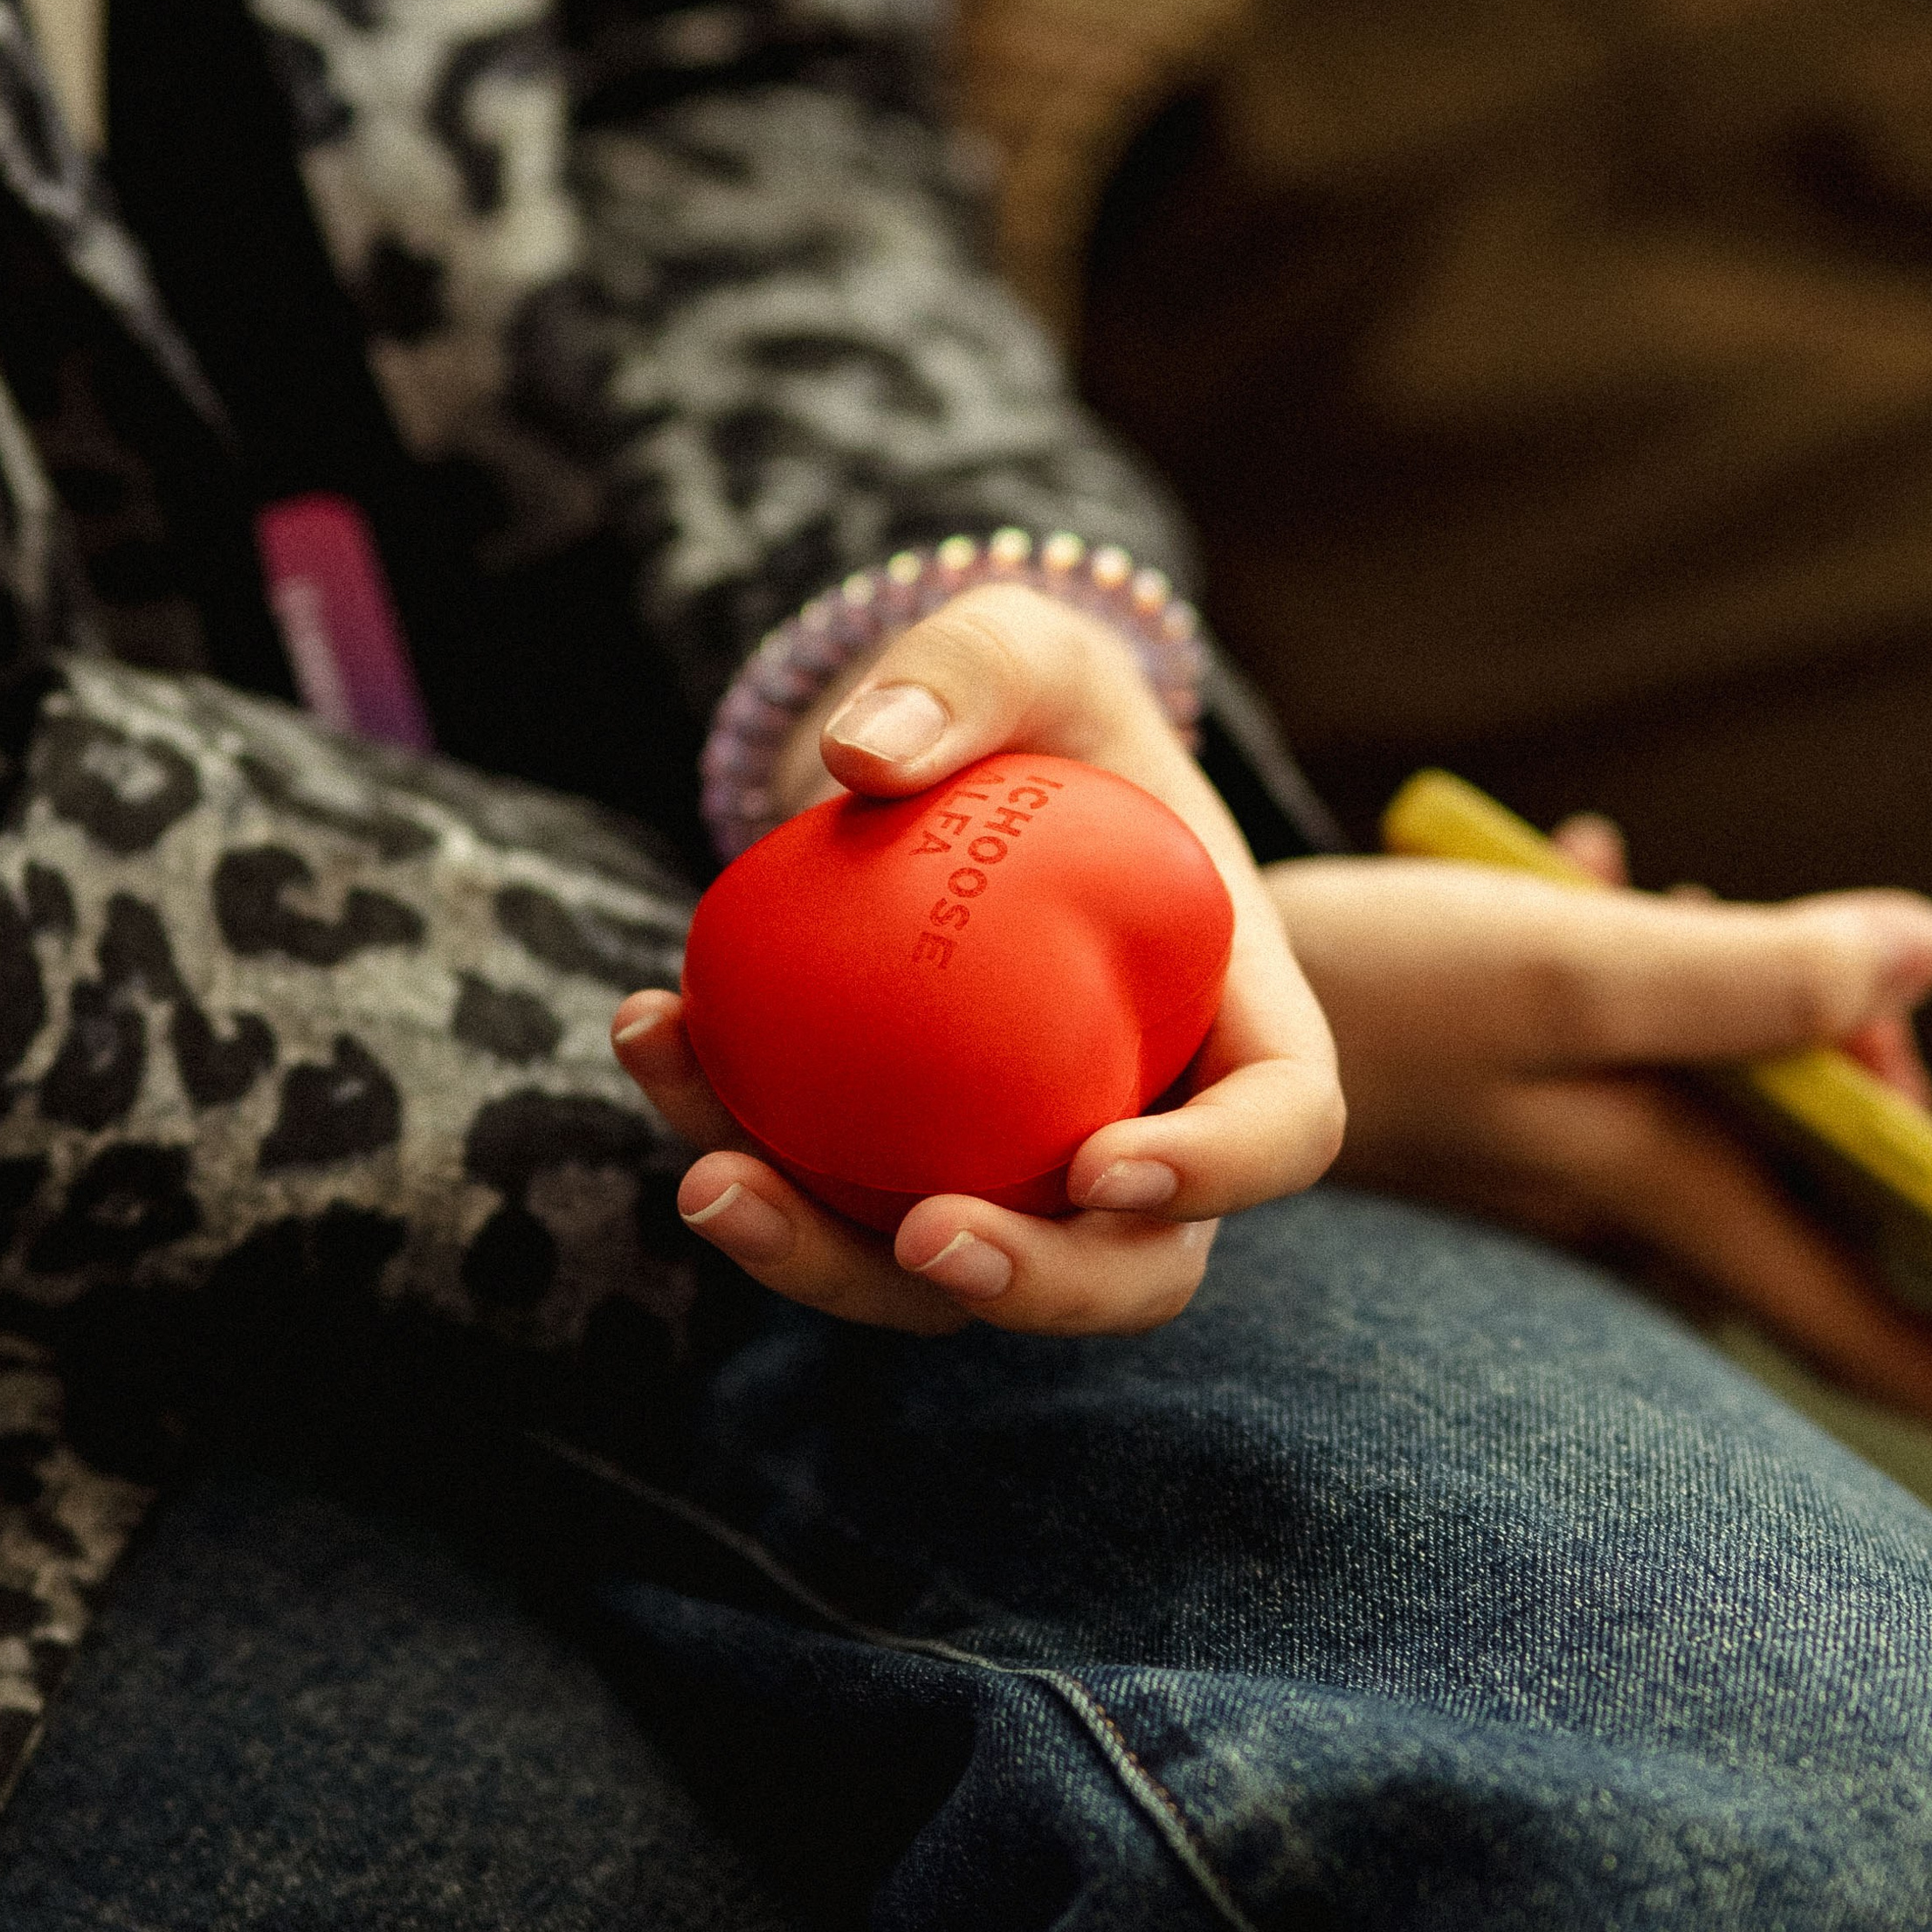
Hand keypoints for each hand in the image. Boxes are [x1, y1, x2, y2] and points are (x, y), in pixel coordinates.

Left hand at [614, 582, 1344, 1333]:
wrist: (965, 774)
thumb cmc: (1038, 714)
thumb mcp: (1026, 647)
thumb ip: (970, 671)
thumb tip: (863, 759)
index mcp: (1242, 1021)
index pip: (1282, 1127)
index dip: (1217, 1173)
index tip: (1102, 1164)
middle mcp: (1152, 1126)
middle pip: (1132, 1269)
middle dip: (1034, 1284)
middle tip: (920, 1234)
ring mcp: (1026, 1172)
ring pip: (953, 1277)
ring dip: (829, 1262)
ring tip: (712, 1181)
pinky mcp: (904, 1172)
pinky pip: (828, 1200)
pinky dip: (732, 1137)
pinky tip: (649, 1031)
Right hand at [1270, 834, 1931, 1468]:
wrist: (1190, 997)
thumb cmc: (1375, 988)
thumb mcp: (1570, 968)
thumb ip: (1752, 973)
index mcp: (1681, 1200)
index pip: (1886, 1334)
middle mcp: (1649, 1213)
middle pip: (1847, 1202)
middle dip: (1894, 1099)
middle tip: (1843, 980)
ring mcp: (1595, 1172)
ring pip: (1763, 1111)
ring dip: (1784, 1009)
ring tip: (1692, 900)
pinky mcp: (1550, 1118)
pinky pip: (1677, 1057)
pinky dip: (1688, 976)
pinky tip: (1615, 876)